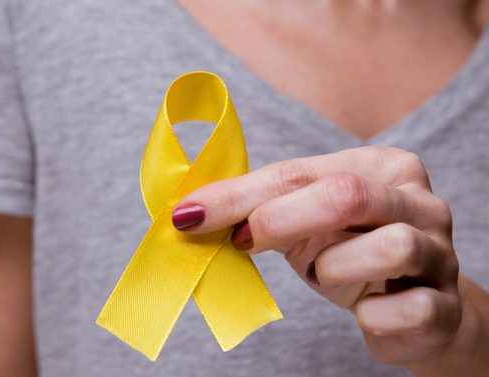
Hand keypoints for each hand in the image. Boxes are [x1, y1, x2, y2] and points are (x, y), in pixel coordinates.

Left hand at [171, 146, 488, 374]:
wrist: (413, 308)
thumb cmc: (349, 253)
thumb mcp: (302, 222)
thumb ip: (257, 209)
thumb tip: (189, 214)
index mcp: (381, 168)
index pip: (299, 173)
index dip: (239, 195)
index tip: (190, 215)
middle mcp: (418, 202)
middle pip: (348, 195)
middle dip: (282, 220)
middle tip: (244, 240)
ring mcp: (438, 252)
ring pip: (389, 247)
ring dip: (336, 268)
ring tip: (326, 272)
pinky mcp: (442, 305)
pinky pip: (400, 310)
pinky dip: (369, 315)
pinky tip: (365, 308)